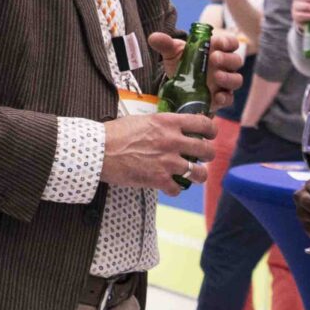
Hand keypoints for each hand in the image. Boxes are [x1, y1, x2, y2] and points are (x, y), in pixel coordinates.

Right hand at [101, 110, 215, 193]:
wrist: (98, 151)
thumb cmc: (113, 133)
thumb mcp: (140, 119)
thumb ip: (159, 124)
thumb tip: (167, 128)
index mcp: (168, 123)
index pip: (203, 123)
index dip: (211, 130)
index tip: (210, 135)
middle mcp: (173, 141)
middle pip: (207, 150)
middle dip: (208, 155)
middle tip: (203, 157)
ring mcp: (167, 162)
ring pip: (199, 173)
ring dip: (198, 175)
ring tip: (193, 176)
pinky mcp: (158, 179)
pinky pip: (177, 189)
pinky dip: (174, 189)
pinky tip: (169, 187)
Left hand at [146, 29, 245, 109]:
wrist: (176, 83)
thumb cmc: (181, 62)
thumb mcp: (172, 52)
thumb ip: (165, 44)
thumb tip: (153, 37)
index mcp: (218, 50)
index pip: (231, 43)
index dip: (227, 42)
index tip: (216, 42)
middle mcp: (224, 66)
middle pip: (236, 61)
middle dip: (227, 59)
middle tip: (214, 58)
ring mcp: (224, 83)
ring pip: (236, 80)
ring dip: (229, 77)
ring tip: (217, 76)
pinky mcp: (220, 98)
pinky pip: (229, 98)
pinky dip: (226, 98)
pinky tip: (217, 97)